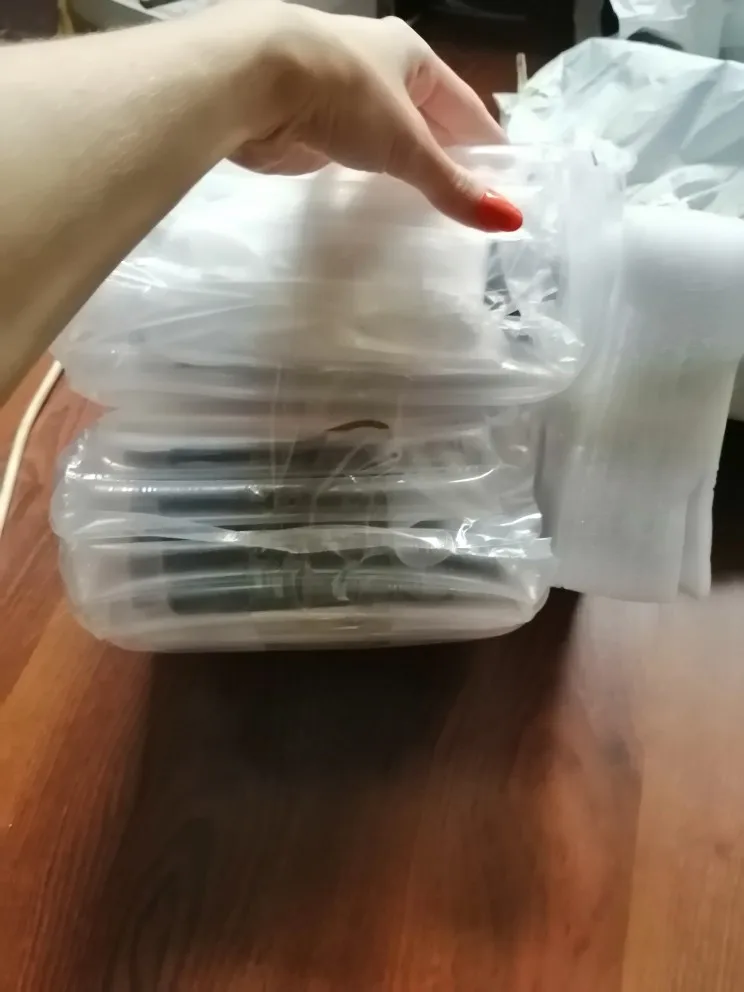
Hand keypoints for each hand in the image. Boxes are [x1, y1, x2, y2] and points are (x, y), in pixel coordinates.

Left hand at [204, 1, 520, 230]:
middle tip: (472, 199)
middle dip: (446, 155)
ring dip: (405, 167)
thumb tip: (509, 220)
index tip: (509, 177)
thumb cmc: (343, 94)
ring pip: (386, 137)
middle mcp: (378, 69)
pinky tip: (377, 197)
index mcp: (411, 56)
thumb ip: (452, 186)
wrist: (253, 81)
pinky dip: (368, 176)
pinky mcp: (308, 124)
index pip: (463, 105)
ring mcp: (339, 95)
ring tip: (431, 205)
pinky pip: (351, 154)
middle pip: (425, 119)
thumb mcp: (406, 145)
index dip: (486, 141)